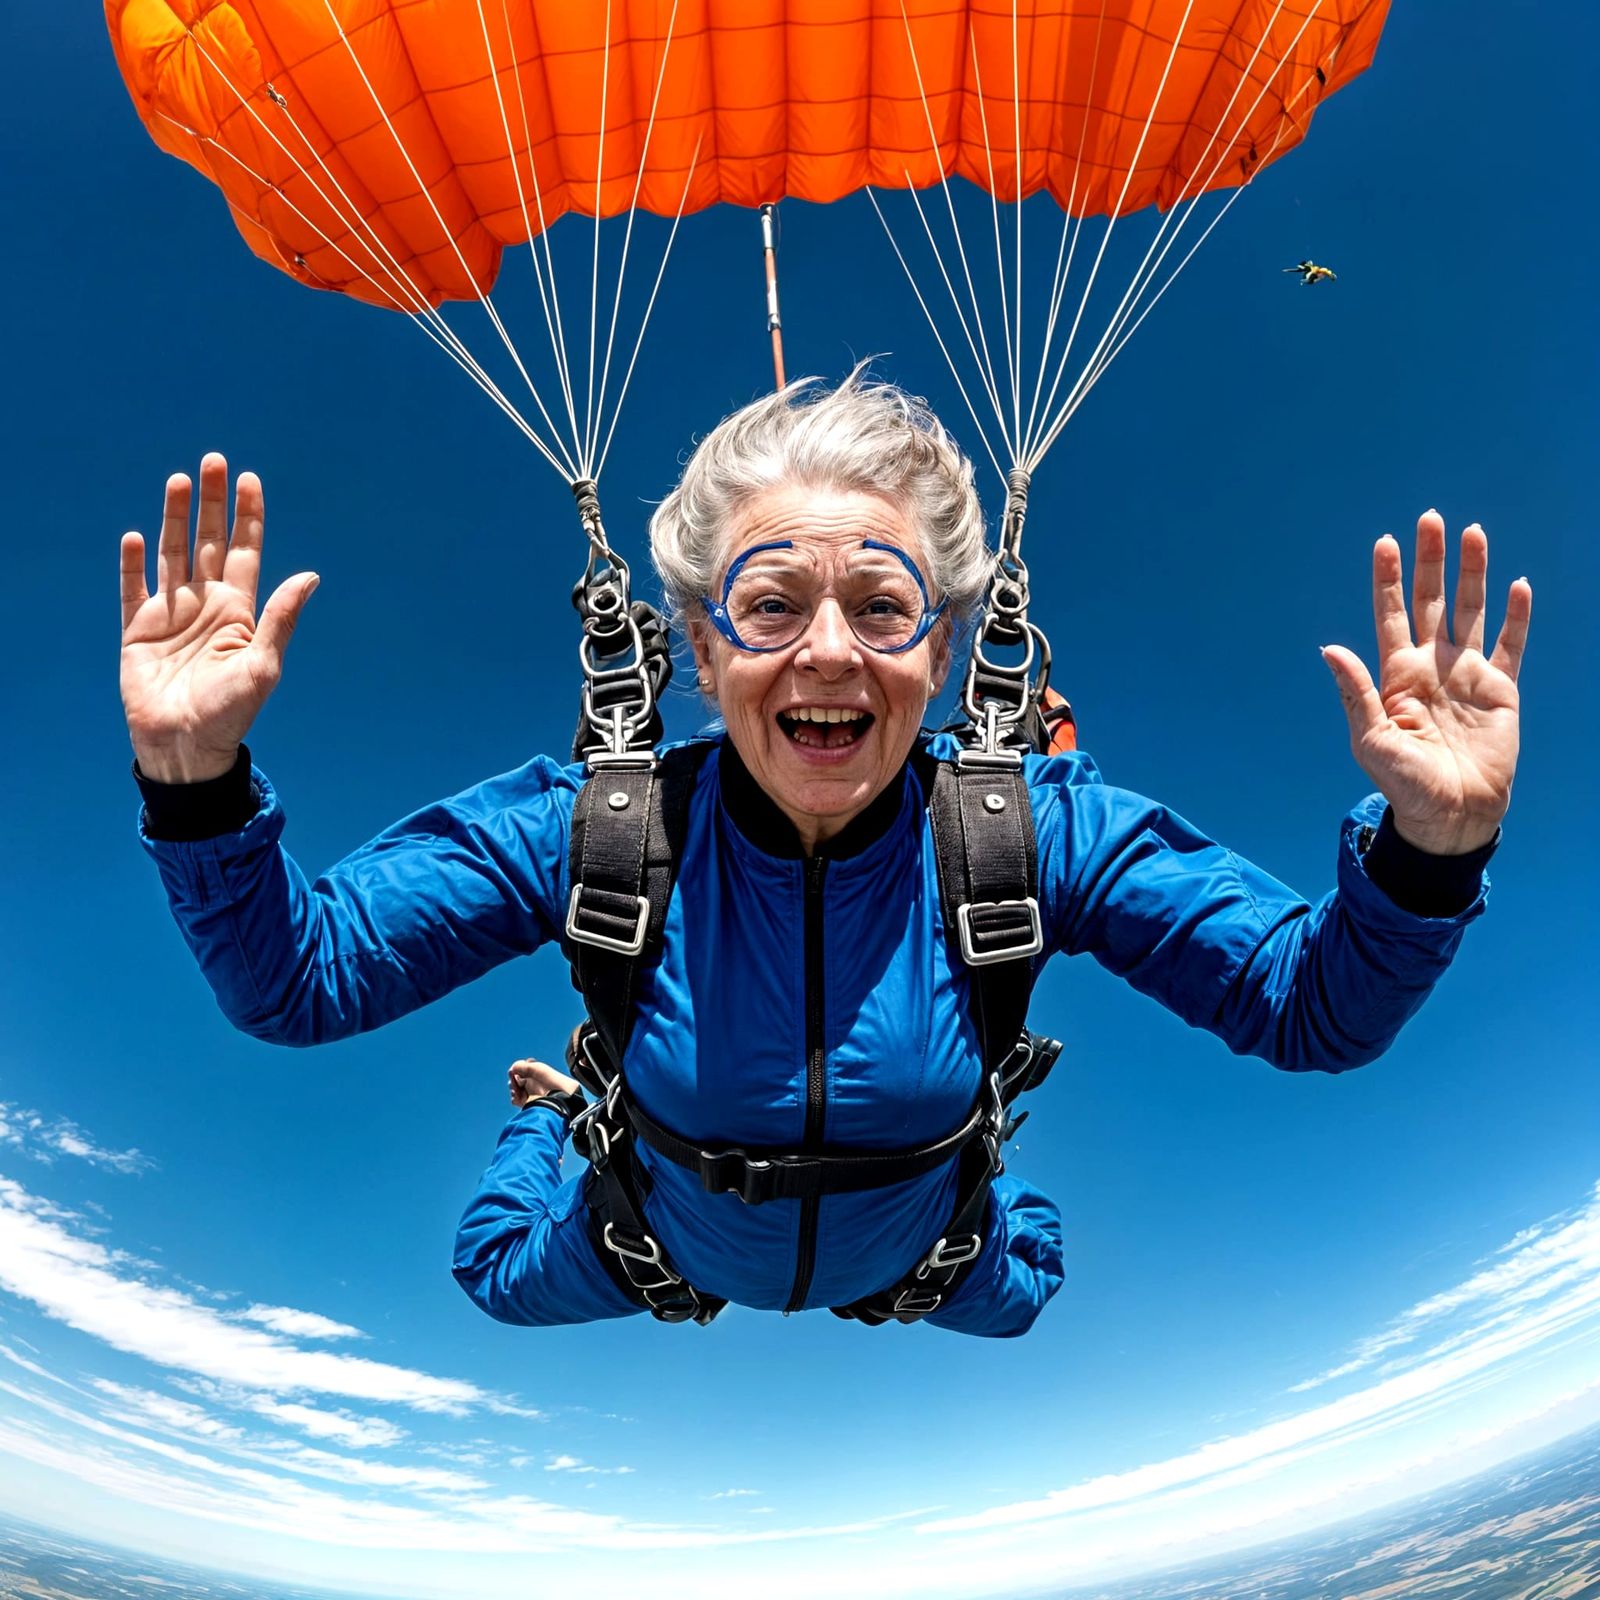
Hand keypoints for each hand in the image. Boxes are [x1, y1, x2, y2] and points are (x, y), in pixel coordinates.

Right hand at [120, 454, 318, 782]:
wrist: (186, 746)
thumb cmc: (231, 712)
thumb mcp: (264, 664)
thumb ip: (282, 618)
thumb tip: (311, 575)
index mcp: (240, 611)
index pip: (245, 551)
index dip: (247, 516)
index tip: (250, 479)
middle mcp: (206, 605)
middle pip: (209, 541)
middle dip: (212, 503)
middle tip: (215, 460)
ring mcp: (172, 615)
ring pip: (174, 554)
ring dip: (177, 518)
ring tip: (181, 480)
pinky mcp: (138, 632)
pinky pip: (134, 590)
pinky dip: (133, 564)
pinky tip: (137, 536)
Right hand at [508, 1059, 579, 1107]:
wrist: (557, 1098)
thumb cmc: (551, 1082)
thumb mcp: (536, 1068)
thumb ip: (521, 1066)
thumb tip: (511, 1070)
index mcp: (536, 1072)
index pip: (521, 1067)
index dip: (518, 1068)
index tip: (518, 1070)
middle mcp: (532, 1082)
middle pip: (515, 1078)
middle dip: (513, 1079)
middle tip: (518, 1081)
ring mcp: (530, 1092)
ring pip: (514, 1088)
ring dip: (513, 1088)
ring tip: (518, 1090)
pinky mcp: (528, 1103)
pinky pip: (515, 1099)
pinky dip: (515, 1098)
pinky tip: (519, 1097)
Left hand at [1323, 511, 1530, 855]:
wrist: (1451, 813)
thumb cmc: (1404, 783)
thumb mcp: (1371, 739)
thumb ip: (1356, 692)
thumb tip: (1328, 649)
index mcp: (1396, 675)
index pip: (1391, 614)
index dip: (1389, 579)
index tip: (1385, 542)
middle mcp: (1431, 666)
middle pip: (1432, 601)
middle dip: (1431, 561)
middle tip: (1430, 519)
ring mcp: (1466, 675)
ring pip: (1471, 611)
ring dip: (1473, 573)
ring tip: (1473, 533)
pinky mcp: (1500, 690)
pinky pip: (1509, 644)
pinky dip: (1516, 616)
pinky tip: (1517, 586)